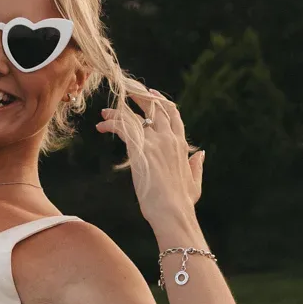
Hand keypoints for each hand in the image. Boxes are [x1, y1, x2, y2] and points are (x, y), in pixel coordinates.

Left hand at [99, 88, 204, 231]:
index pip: (173, 115)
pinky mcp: (140, 149)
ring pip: (135, 116)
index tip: (151, 93)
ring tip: (105, 111)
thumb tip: (200, 153)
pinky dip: (110, 123)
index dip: (161, 102)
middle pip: (154, 108)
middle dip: (139, 97)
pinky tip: (101, 126)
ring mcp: (154, 142)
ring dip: (118, 111)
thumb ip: (196, 165)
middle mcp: (169, 138)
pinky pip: (122, 127)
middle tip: (126, 92)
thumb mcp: (194, 181)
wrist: (172, 211)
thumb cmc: (183, 202)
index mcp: (181, 145)